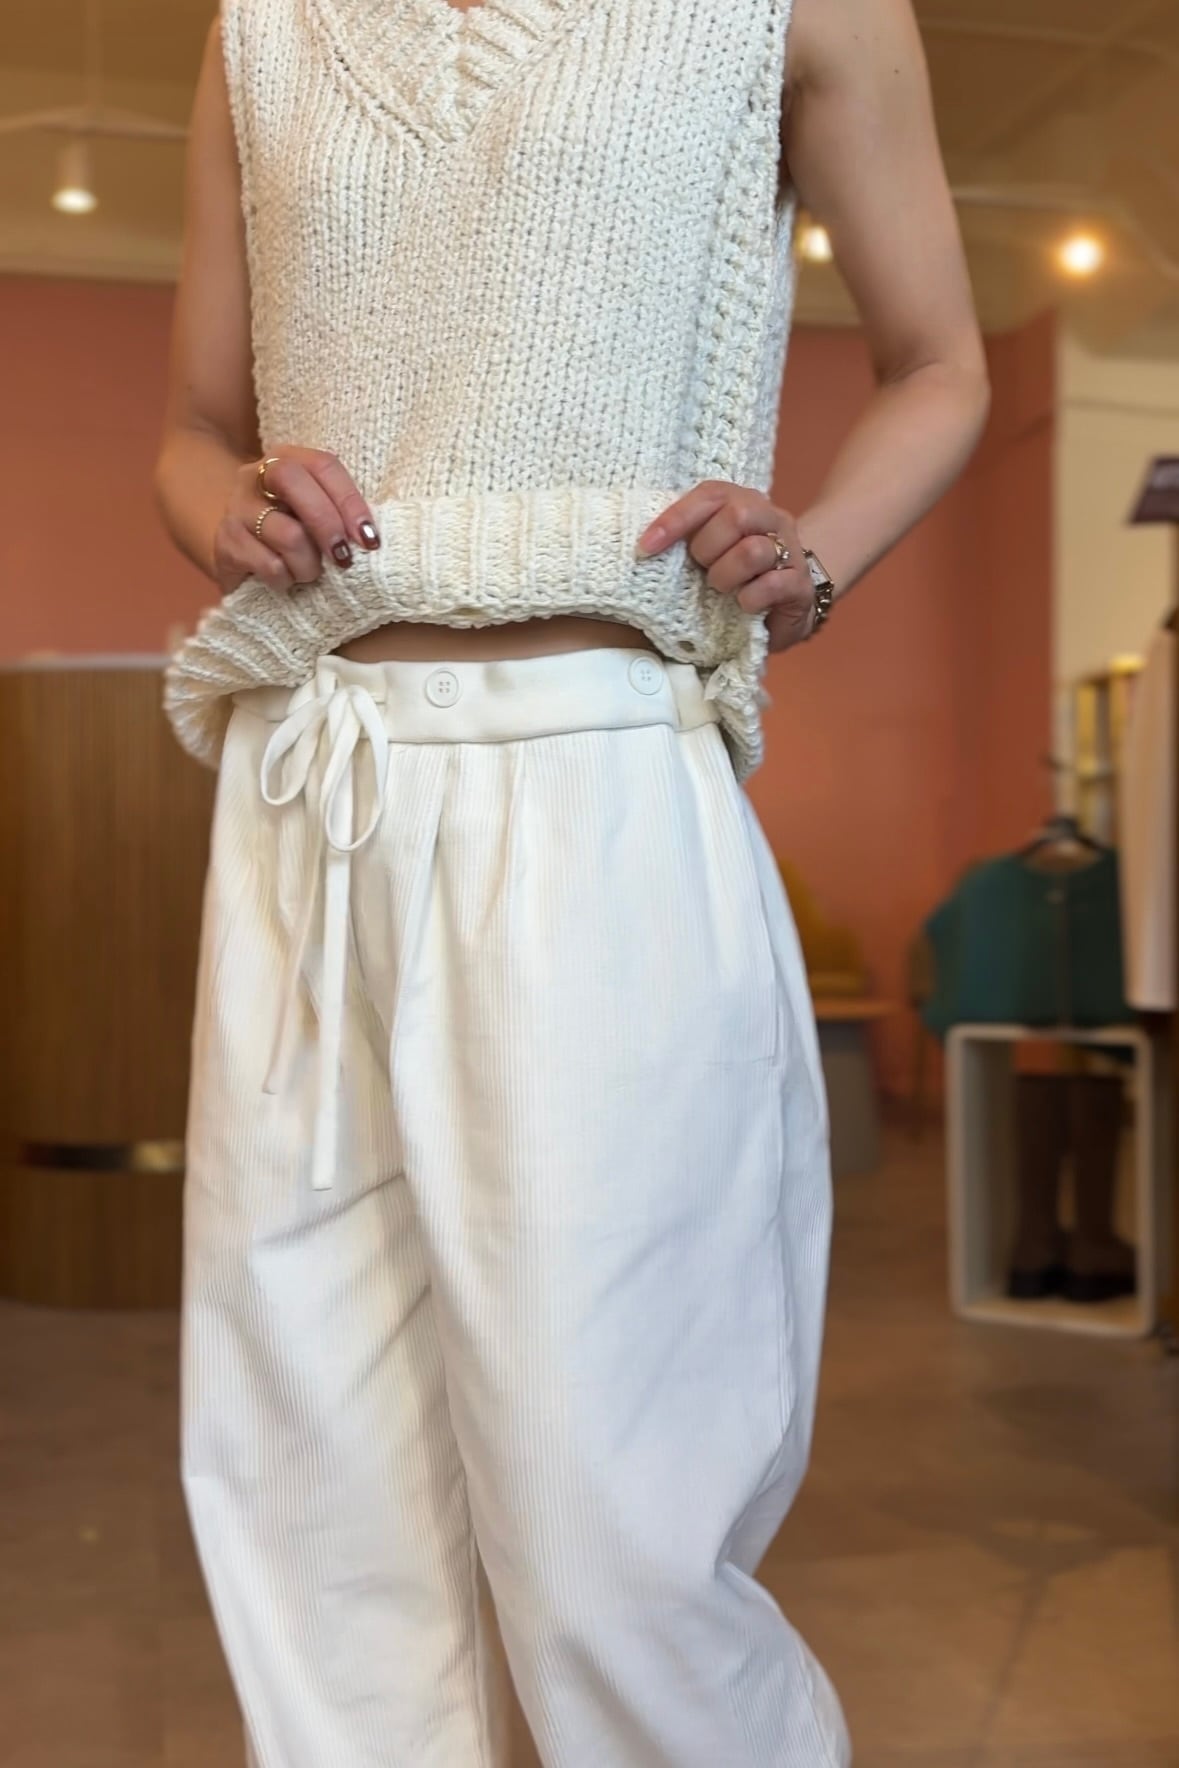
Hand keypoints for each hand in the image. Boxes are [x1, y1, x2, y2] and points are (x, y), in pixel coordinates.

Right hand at [212, 445, 380, 596]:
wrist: (240, 561)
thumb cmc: (291, 536)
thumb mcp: (315, 516)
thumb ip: (338, 512)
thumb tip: (370, 536)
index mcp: (286, 460)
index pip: (323, 465)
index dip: (350, 500)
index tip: (370, 539)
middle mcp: (255, 476)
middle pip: (293, 481)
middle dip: (328, 524)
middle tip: (345, 559)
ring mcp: (236, 508)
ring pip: (287, 533)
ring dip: (309, 564)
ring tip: (309, 574)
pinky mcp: (225, 543)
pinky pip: (270, 565)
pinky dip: (287, 580)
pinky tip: (285, 580)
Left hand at [636, 480, 817, 653]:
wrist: (790, 601)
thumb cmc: (739, 574)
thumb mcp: (711, 551)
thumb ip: (688, 538)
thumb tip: (644, 545)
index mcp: (743, 503)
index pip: (710, 495)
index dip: (676, 518)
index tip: (646, 547)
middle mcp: (770, 519)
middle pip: (738, 514)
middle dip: (707, 547)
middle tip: (702, 569)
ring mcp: (791, 550)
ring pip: (754, 551)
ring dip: (726, 575)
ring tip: (722, 589)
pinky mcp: (801, 585)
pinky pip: (773, 584)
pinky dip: (750, 598)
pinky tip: (743, 605)